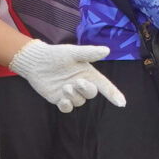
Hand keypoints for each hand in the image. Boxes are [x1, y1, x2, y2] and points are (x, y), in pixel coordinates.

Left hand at [7, 40, 127, 111]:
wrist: (36, 61)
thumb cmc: (56, 54)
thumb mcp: (73, 52)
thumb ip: (89, 53)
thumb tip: (107, 50)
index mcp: (88, 73)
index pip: (105, 86)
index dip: (114, 94)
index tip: (122, 103)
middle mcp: (81, 84)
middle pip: (91, 94)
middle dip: (86, 89)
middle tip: (76, 82)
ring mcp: (71, 93)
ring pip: (79, 101)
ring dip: (73, 96)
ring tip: (64, 86)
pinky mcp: (59, 99)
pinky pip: (67, 108)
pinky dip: (66, 106)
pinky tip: (61, 100)